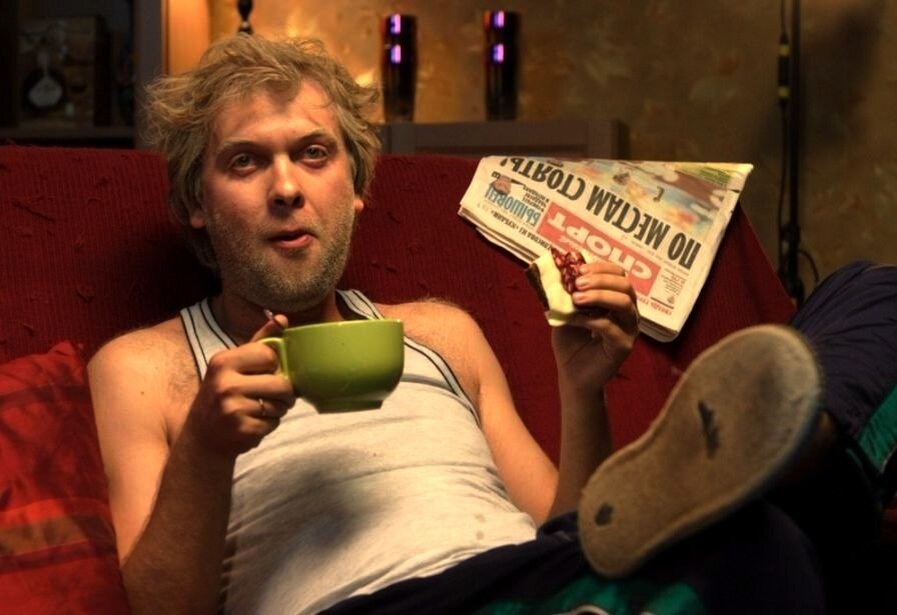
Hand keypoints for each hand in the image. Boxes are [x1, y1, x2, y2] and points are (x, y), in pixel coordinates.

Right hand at [185, 314, 294, 456]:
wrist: (201, 437)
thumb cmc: (222, 394)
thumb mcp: (233, 365)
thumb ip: (259, 342)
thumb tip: (282, 318)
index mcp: (223, 362)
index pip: (269, 355)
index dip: (275, 365)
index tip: (268, 372)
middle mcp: (225, 384)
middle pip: (281, 383)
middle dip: (284, 392)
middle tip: (275, 395)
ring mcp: (233, 409)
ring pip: (280, 405)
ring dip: (278, 409)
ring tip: (261, 409)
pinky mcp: (242, 431)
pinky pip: (274, 424)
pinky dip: (270, 425)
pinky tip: (254, 423)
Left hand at [550, 261, 638, 398]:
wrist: (571, 375)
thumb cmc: (571, 343)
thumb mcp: (565, 313)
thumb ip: (565, 295)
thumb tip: (557, 272)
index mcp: (617, 300)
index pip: (618, 274)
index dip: (600, 267)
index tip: (578, 268)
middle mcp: (628, 312)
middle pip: (625, 285)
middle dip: (600, 279)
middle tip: (577, 282)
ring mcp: (629, 329)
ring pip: (624, 303)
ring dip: (599, 296)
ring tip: (576, 297)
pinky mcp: (624, 346)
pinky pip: (611, 327)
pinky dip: (591, 319)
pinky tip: (574, 318)